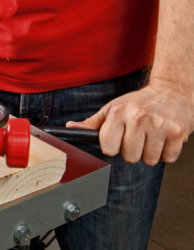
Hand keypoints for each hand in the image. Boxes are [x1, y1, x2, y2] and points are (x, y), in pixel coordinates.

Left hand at [66, 83, 193, 165]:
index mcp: (119, 113)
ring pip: (149, 160)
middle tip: (137, 138)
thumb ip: (92, 122)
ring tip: (151, 138)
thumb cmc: (139, 102)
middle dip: (132, 151)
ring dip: (150, 153)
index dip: (112, 147)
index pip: (108, 148)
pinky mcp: (178, 132)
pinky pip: (168, 158)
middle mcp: (139, 118)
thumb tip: (70, 128)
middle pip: (129, 157)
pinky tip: (163, 139)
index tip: (117, 141)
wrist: (173, 89)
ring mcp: (160, 126)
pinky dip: (166, 153)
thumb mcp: (113, 108)